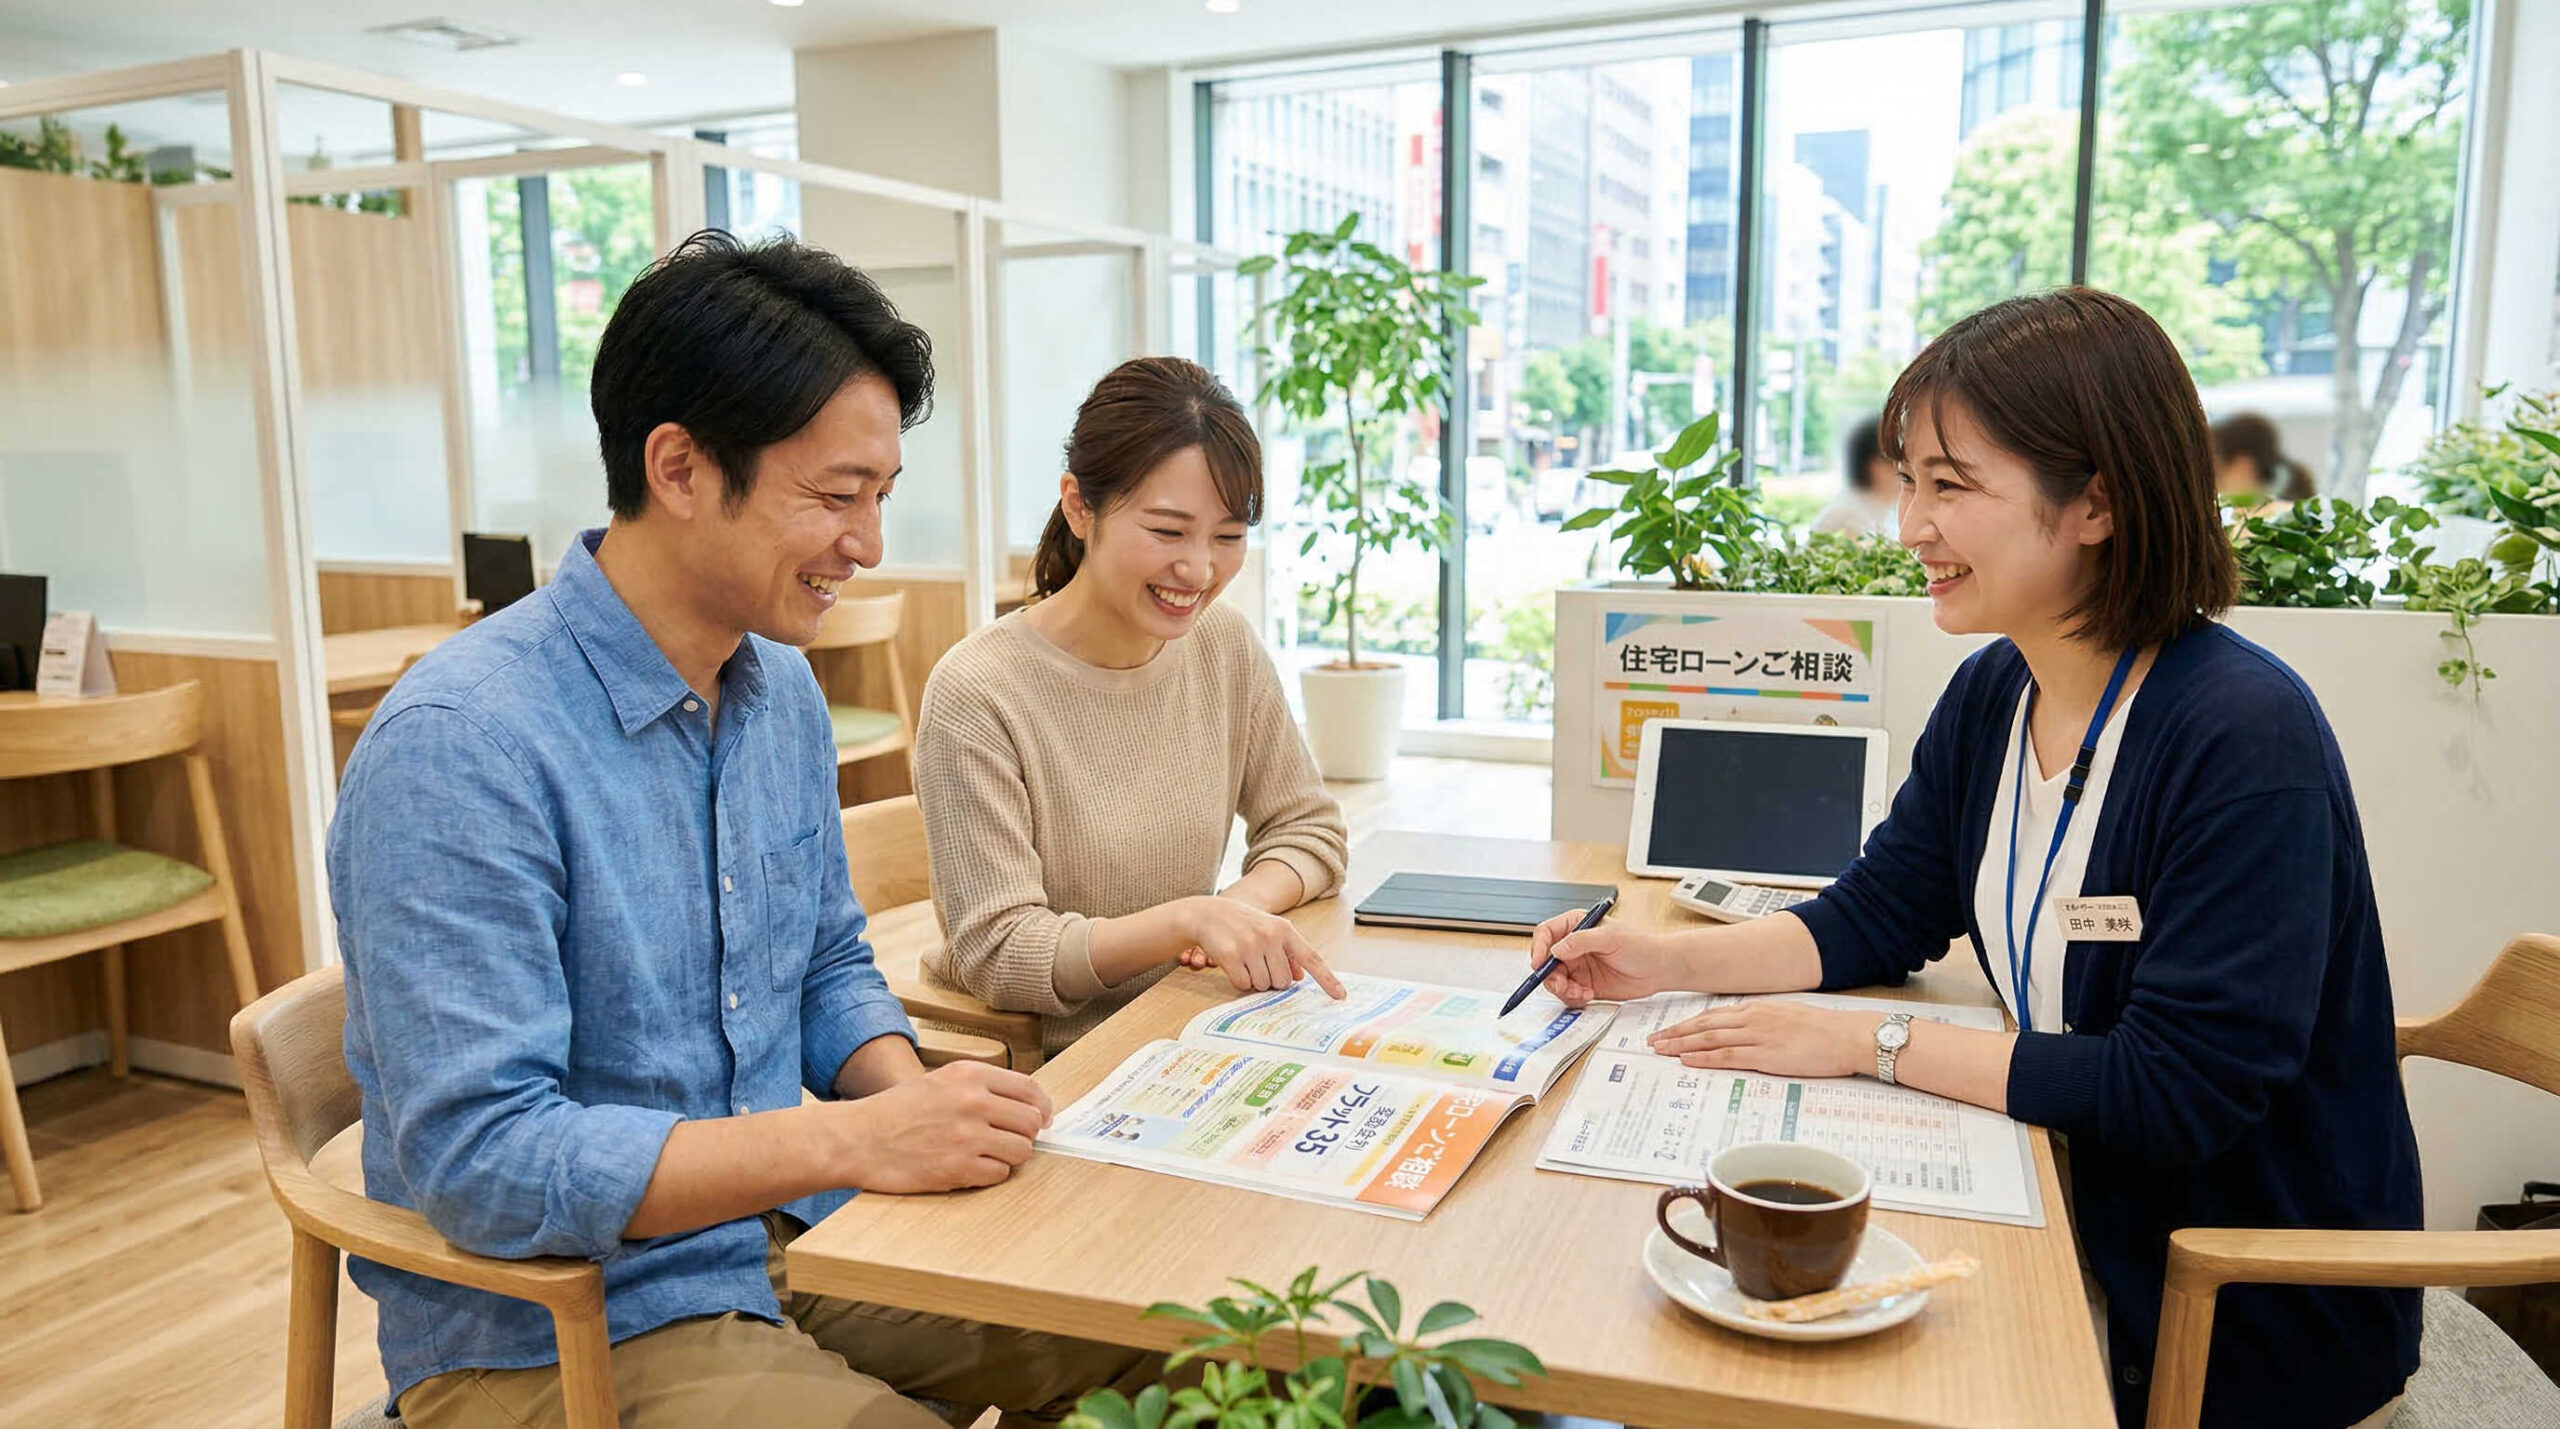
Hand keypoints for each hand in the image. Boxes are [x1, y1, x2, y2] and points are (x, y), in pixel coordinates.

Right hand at [830, 1061, 1055, 1193]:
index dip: (1041, 1107)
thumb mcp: (939, 1080)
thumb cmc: (896, 1111)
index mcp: (969, 1075)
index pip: (1029, 1089)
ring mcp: (968, 1136)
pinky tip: (970, 1168)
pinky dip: (990, 1174)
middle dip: (1025, 1134)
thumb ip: (979, 1086)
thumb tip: (1024, 1102)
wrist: (859, 1139)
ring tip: (986, 1154)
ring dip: (1009, 1156)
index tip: (1042, 1118)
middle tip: (1009, 1140)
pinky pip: (1000, 1174)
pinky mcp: (960, 1168)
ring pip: (1021, 1150)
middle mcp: (973, 1102)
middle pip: (1031, 1122)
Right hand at [1178, 896, 1345, 997]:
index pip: (1311, 958)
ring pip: (1262, 984)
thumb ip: (1287, 953)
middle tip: (1259, 963)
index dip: (1327, 979)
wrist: (1208, 913)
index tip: (1340, 996)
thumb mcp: (1269, 930)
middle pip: (1282, 981)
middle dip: (1271, 979)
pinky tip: (1234, 964)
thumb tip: (1300, 977)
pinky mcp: (1231, 955)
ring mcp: (1250, 946)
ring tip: (1245, 961)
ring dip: (1254, 980)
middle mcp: (1270, 936)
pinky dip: (1239, 980)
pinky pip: (1243, 984)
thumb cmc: (1243, 924)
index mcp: (1284, 930)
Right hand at [1528, 908, 1682, 1004]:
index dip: (1538, 948)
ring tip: (1580, 991)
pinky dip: (1573, 997)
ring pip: (1554, 980)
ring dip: (1562, 989)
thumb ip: (1581, 941)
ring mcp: (1578, 966)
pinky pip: (1567, 994)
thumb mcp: (1611, 938)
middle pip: (1545, 961)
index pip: (1546, 933)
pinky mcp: (1584, 984)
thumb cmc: (1642, 945)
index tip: (1539, 963)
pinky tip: (1588, 994)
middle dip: (1550, 975)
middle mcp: (1573, 946)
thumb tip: (1556, 949)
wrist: (1660, 969)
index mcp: (1576, 926)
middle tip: (1562, 984)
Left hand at [1647, 1002, 1872, 1078]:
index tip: (1668, 1030)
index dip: (1687, 1024)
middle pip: (1703, 1025)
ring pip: (1709, 1039)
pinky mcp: (1766, 1054)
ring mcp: (1758, 1036)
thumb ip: (1763, 1025)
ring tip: (1660, 1051)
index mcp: (1757, 1009)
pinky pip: (1727, 1056)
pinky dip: (1704, 1058)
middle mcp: (1752, 1019)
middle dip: (1675, 1033)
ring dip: (1681, 1045)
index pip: (1712, 1016)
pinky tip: (1687, 1060)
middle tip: (1652, 1041)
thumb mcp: (1788, 1020)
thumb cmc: (1825, 1032)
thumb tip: (1745, 1034)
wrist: (1849, 1036)